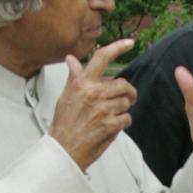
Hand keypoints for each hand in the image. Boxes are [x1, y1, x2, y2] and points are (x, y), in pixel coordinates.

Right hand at [51, 38, 137, 170]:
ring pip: (126, 102)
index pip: (102, 58)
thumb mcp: (65, 96)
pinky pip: (127, 118)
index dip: (118, 47)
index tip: (129, 43)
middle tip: (123, 99)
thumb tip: (71, 60)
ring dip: (122, 109)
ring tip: (110, 116)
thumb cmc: (64, 124)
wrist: (63, 150)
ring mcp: (103, 109)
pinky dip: (122, 123)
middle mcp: (93, 93)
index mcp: (82, 83)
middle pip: (123, 84)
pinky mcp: (110, 125)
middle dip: (127, 93)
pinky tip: (111, 126)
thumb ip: (74, 77)